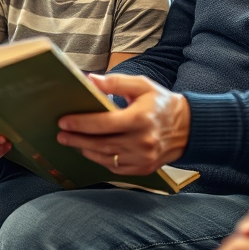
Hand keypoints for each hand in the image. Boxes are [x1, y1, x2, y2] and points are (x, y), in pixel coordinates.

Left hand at [55, 73, 189, 174]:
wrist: (187, 127)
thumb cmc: (161, 102)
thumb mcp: (141, 85)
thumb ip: (115, 82)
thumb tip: (90, 80)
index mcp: (140, 119)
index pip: (104, 123)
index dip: (81, 123)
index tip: (64, 121)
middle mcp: (142, 142)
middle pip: (102, 144)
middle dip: (78, 139)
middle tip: (61, 134)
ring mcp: (144, 158)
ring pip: (107, 158)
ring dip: (86, 150)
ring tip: (71, 142)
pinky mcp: (144, 169)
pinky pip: (116, 168)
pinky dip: (101, 160)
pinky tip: (90, 151)